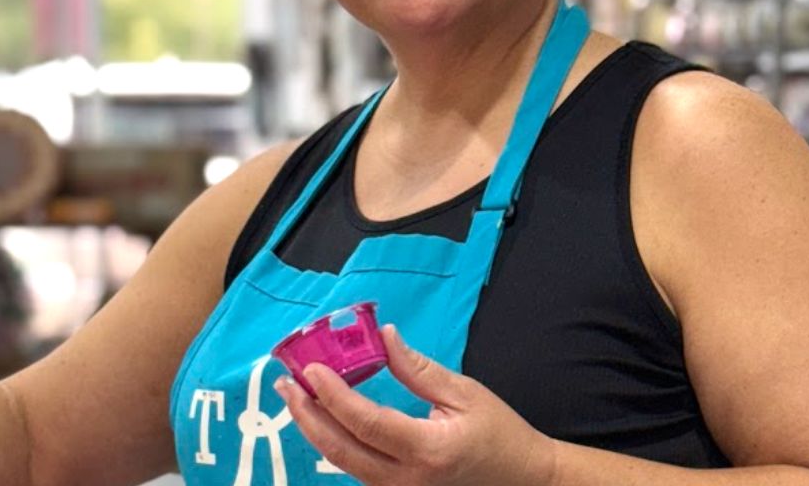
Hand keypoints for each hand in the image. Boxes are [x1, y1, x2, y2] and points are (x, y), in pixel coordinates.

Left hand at [275, 324, 557, 485]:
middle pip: (340, 450)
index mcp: (427, 450)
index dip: (333, 396)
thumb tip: (384, 337)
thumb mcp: (465, 393)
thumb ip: (419, 369)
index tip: (311, 370)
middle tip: (287, 383)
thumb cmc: (499, 433)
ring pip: (342, 464)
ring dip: (315, 429)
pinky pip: (356, 469)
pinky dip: (334, 442)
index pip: (366, 422)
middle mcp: (406, 480)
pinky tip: (323, 419)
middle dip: (307, 415)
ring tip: (296, 397)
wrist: (521, 478)